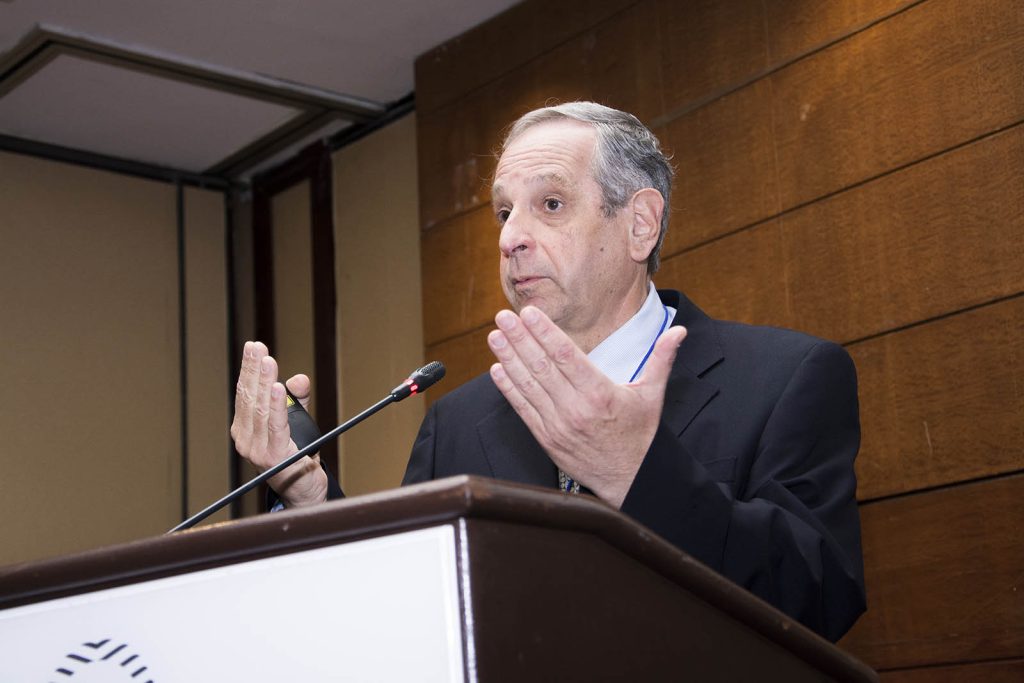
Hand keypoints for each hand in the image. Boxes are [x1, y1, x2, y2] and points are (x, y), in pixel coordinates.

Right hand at [230, 341, 327, 506]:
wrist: (304, 492)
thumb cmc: (297, 457)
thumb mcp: (296, 422)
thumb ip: (297, 400)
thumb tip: (299, 378)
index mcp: (244, 430)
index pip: (243, 393)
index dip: (248, 369)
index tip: (253, 347)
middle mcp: (245, 439)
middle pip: (248, 397)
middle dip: (253, 370)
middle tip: (257, 346)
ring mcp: (257, 450)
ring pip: (260, 408)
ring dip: (264, 382)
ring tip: (268, 360)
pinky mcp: (274, 456)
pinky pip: (276, 425)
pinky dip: (277, 405)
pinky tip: (279, 388)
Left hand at [487, 306, 685, 506]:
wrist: (629, 478)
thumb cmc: (640, 434)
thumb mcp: (653, 395)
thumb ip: (661, 359)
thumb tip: (679, 331)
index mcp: (600, 393)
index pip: (565, 355)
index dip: (544, 332)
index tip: (528, 313)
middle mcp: (576, 408)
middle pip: (541, 366)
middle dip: (520, 338)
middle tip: (503, 316)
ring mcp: (558, 425)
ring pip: (528, 385)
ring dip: (509, 358)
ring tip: (495, 335)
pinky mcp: (547, 439)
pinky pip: (523, 409)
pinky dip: (509, 388)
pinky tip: (497, 369)